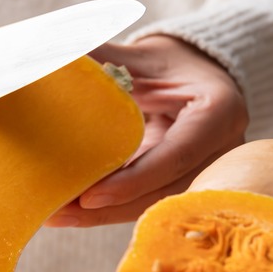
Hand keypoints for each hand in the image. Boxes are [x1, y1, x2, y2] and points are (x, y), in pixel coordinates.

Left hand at [45, 36, 247, 226]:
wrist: (194, 74)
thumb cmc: (166, 62)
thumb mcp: (138, 57)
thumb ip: (101, 60)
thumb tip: (52, 60)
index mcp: (217, 111)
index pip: (177, 156)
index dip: (133, 181)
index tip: (88, 196)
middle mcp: (220, 150)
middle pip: (165, 191)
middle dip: (111, 208)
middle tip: (59, 212)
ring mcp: (205, 172)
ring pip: (154, 205)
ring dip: (106, 214)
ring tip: (58, 214)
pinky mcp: (184, 185)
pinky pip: (147, 202)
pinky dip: (111, 209)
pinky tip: (73, 211)